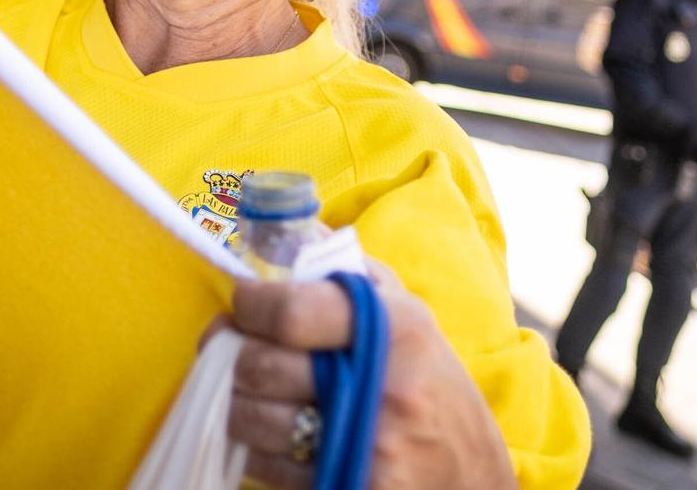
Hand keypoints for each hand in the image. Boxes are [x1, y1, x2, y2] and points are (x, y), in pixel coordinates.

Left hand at [225, 263, 514, 488]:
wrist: (470, 472)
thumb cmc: (429, 381)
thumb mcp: (405, 314)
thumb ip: (346, 272)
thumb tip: (282, 231)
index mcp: (395, 328)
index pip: (290, 311)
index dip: (249, 304)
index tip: (243, 303)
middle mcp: (383, 387)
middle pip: (259, 366)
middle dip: (229, 353)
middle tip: (227, 346)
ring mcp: (366, 446)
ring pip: (251, 419)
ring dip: (235, 402)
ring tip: (249, 390)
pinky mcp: (349, 487)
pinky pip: (265, 466)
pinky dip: (256, 447)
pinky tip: (276, 432)